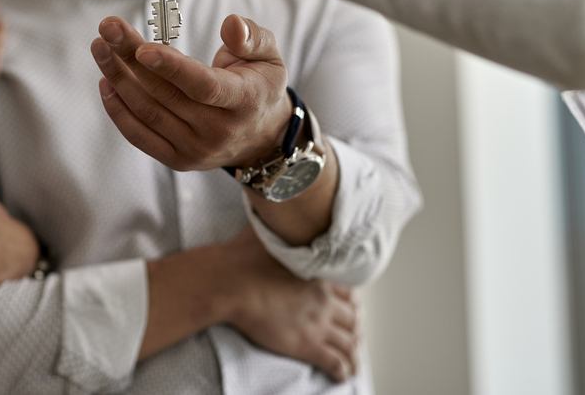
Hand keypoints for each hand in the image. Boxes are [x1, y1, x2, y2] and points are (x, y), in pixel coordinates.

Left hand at [91, 13, 290, 169]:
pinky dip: (118, 110)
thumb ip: (251, 37)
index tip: (142, 47)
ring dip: (118, 78)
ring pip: (147, 112)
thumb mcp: (270, 55)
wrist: (261, 137)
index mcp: (244, 101)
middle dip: (130, 58)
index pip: (203, 86)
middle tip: (108, 27)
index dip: (172, 67)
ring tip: (100, 47)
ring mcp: (195, 149)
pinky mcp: (177, 159)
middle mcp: (218, 130)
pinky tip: (106, 81)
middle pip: (165, 94)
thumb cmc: (260, 86)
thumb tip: (230, 24)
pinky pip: (140, 135)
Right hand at [224, 229, 358, 382]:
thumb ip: (281, 227)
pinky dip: (344, 369)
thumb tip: (278, 210)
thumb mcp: (269, 233)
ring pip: (349, 341)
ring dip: (353, 350)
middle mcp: (325, 299)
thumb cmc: (243, 256)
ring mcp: (318, 324)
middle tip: (351, 332)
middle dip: (354, 325)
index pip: (347, 290)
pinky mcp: (307, 346)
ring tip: (352, 358)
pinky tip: (343, 374)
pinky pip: (336, 362)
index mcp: (319, 273)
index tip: (348, 306)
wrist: (231, 282)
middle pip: (352, 316)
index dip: (350, 300)